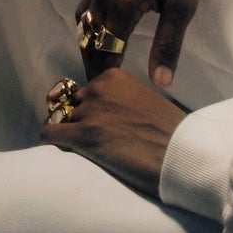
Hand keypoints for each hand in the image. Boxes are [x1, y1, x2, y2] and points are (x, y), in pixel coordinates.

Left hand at [42, 66, 187, 196]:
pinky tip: (67, 151)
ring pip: (61, 119)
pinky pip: (50, 133)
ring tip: (88, 151)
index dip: (91, 109)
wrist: (183, 156)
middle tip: (97, 140)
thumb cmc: (173, 134)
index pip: (87, 90)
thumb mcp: (146, 102)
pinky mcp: (83, 136)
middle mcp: (98, 89)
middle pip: (72, 104)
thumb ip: (123, 100)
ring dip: (70, 134)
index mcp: (114, 77)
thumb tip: (109, 113)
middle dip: (79, 120)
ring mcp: (89, 112)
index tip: (102, 125)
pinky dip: (54, 141)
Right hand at [77, 0, 204, 93]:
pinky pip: (85, 5)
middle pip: (89, 38)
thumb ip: (168, 45)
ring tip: (98, 64)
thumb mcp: (181, 6)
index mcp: (122, 3)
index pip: (107, 49)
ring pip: (83, 22)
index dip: (107, 73)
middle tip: (98, 88)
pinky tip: (99, 32)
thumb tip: (160, 82)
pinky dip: (88, 25)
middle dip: (93, 64)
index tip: (110, 93)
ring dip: (88, 44)